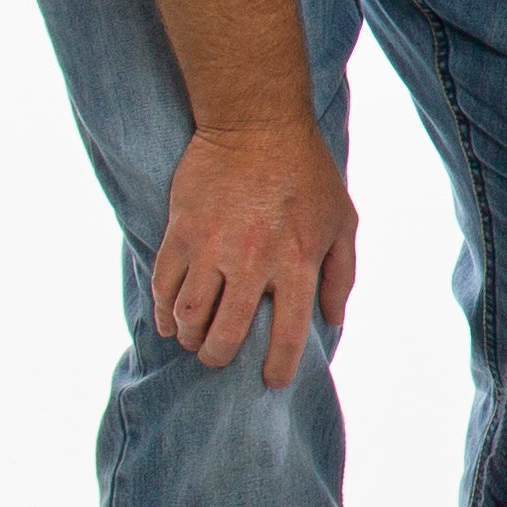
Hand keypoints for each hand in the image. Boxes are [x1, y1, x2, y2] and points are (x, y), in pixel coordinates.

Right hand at [153, 120, 357, 386]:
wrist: (257, 124)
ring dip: (189, 337)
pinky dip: (163, 312)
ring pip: (188, 317)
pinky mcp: (181, 233)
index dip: (279, 367)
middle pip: (227, 335)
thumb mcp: (342, 219)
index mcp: (298, 260)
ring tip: (195, 337)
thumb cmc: (307, 173)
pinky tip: (169, 320)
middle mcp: (253, 261)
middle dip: (219, 357)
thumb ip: (341, 273)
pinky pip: (163, 287)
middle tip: (218, 358)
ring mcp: (212, 248)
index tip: (271, 381)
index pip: (289, 334)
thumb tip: (333, 320)